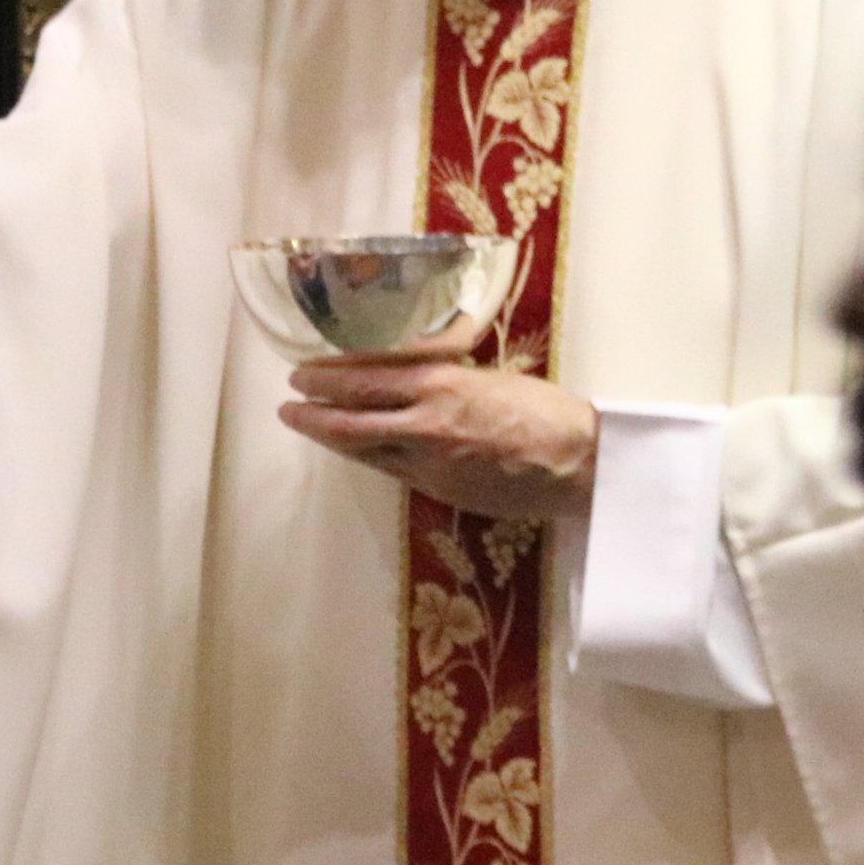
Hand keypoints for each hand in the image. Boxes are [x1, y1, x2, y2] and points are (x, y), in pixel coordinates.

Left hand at [281, 323, 598, 519]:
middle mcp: (425, 425)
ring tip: (308, 425)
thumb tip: (408, 375)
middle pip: (349, 421)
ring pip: (364, 451)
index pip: (365, 380)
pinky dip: (368, 456)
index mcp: (440, 385)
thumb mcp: (486, 377)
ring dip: (331, 438)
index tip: (301, 373)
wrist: (575, 462)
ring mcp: (429, 464)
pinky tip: (359, 449)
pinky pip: (392, 470)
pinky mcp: (440, 491)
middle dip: (312, 413)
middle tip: (288, 405)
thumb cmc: (542, 410)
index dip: (326, 378)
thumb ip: (443, 378)